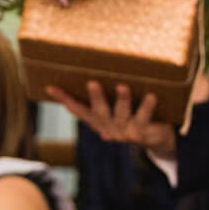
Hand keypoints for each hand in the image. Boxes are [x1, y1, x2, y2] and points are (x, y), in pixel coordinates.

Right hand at [44, 82, 175, 157]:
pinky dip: (146, 107)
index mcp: (98, 122)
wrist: (157, 139)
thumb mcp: (118, 107)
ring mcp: (124, 132)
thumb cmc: (134, 115)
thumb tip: (94, 70)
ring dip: (122, 99)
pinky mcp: (142, 133)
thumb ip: (106, 96)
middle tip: (92, 82)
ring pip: (121, 114)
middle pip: (98, 112)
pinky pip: (143, 118)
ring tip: (122, 85)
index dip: (64, 99)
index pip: (78, 110)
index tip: (50, 87)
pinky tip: (151, 95)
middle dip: (95, 98)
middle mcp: (108, 128)